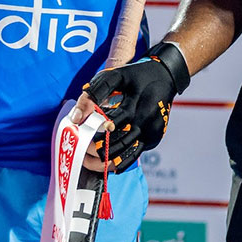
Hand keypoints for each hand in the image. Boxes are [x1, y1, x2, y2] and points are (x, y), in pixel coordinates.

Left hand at [78, 56, 177, 170]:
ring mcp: (152, 131)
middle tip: (81, 151)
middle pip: (118, 143)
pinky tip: (107, 165)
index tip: (80, 135)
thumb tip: (75, 118)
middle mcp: (146, 119)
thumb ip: (93, 95)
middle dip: (97, 149)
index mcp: (136, 103)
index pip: (111, 123)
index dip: (94, 131)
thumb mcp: (114, 76)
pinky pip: (135, 154)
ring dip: (106, 159)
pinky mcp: (155, 138)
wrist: (166, 77)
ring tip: (88, 158)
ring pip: (126, 153)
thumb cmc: (136, 76)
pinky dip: (120, 161)